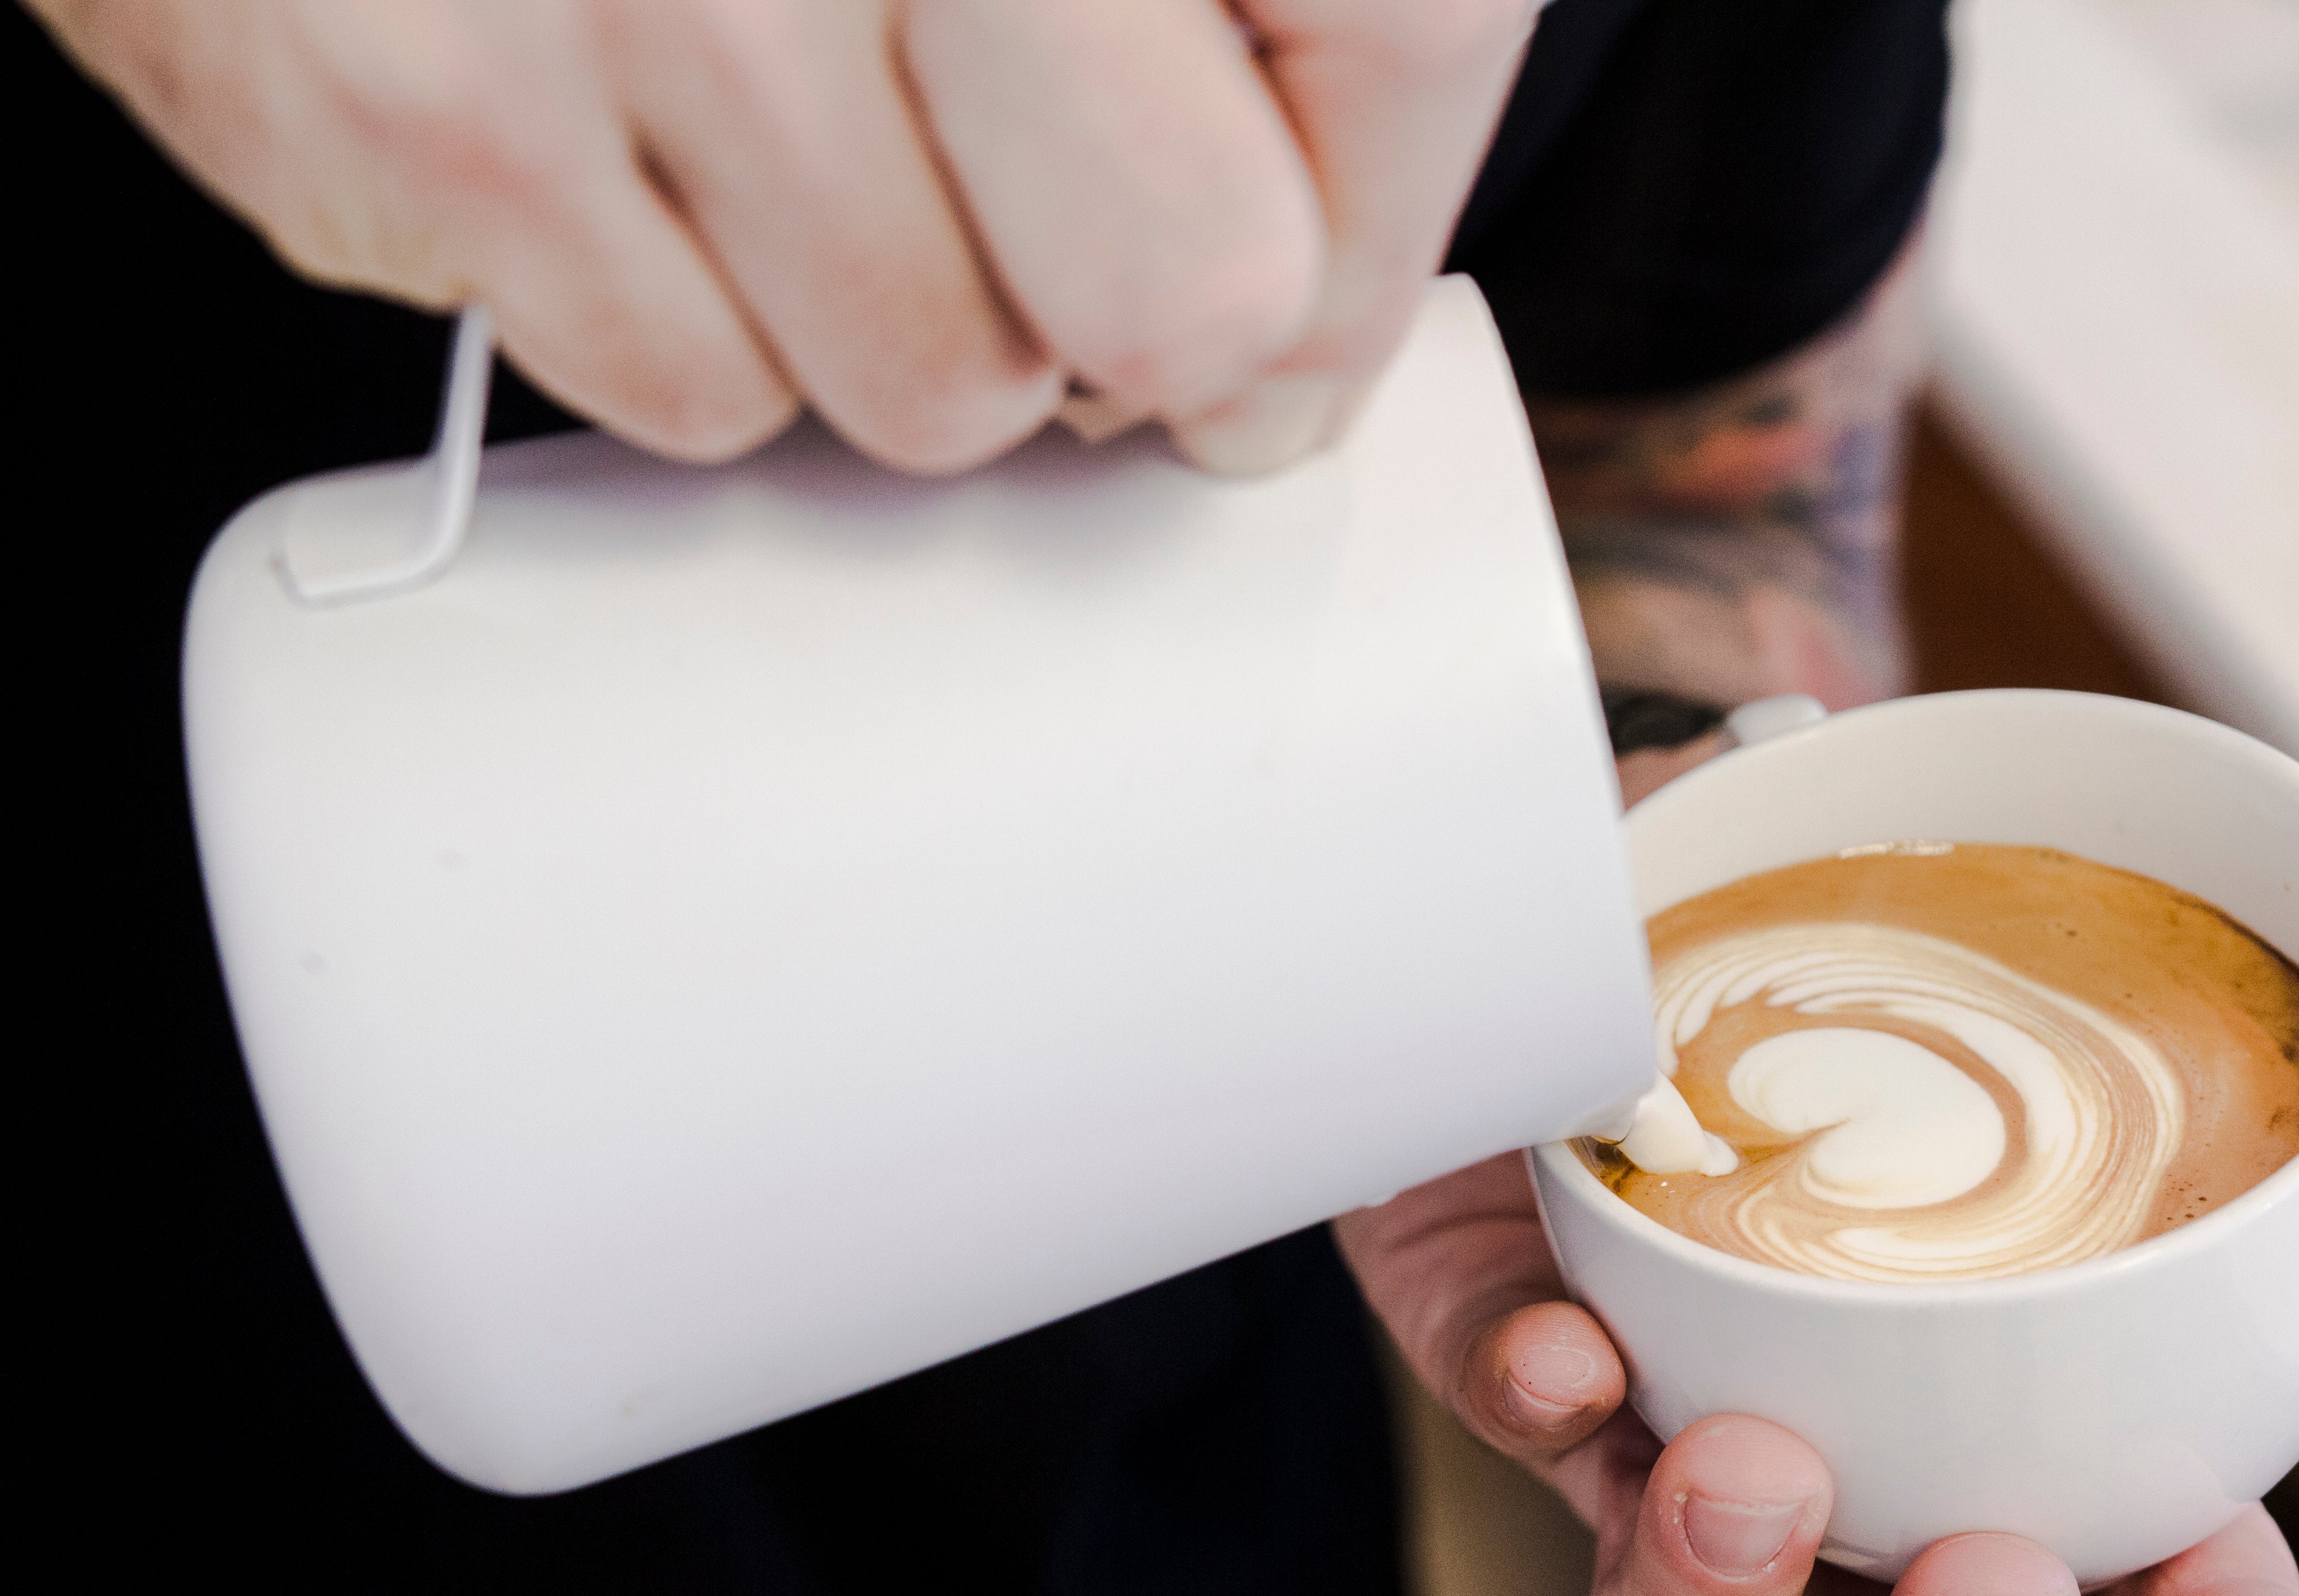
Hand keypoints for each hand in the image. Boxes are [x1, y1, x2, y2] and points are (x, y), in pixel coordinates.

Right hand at [33, 0, 1531, 471]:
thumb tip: (1274, 362)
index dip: (1360, 220)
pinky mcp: (437, 99)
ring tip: (766, 117)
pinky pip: (704, 394)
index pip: (1399, 30)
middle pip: (1186, 284)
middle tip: (1008, 198)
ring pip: (941, 391)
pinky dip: (680, 318)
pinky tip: (613, 132)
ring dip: (884, 314)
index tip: (1280, 294)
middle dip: (1124, 310)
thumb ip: (1215, 31)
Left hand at [1336, 898, 2298, 1595]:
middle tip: (1997, 1587)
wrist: (1629, 870)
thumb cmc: (1885, 942)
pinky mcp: (1525, 1352)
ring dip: (1725, 1593)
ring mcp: (1675, 1421)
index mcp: (2031, 1394)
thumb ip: (2268, 963)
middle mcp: (1857, 1446)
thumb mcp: (2070, 919)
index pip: (2151, 1571)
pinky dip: (1548, 1406)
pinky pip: (1526, 1433)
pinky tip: (1573, 1352)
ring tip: (1754, 1473)